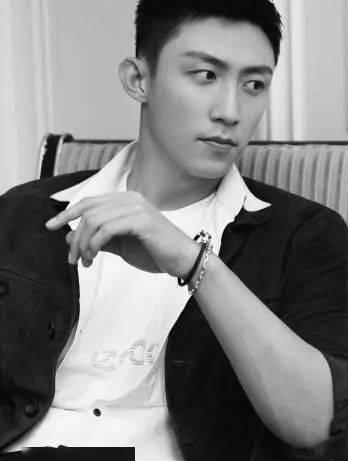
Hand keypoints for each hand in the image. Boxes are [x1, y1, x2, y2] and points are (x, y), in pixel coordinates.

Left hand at [45, 192, 198, 276]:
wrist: (182, 260)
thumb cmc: (154, 252)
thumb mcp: (120, 245)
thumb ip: (98, 239)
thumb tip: (69, 237)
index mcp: (125, 200)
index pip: (89, 202)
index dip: (67, 213)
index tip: (51, 226)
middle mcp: (130, 199)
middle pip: (88, 212)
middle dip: (75, 237)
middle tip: (73, 259)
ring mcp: (136, 208)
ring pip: (95, 221)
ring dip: (83, 243)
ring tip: (85, 261)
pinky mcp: (142, 221)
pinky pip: (107, 229)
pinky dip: (95, 244)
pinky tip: (94, 257)